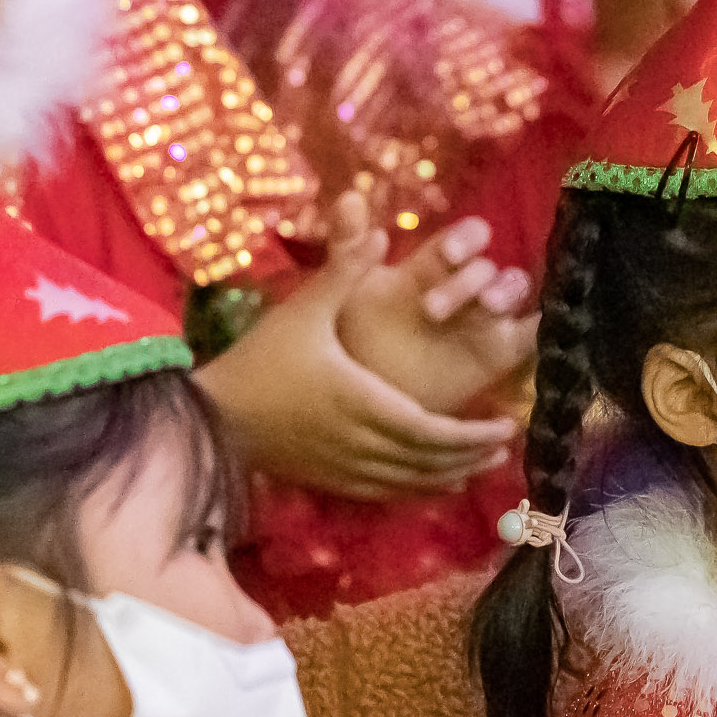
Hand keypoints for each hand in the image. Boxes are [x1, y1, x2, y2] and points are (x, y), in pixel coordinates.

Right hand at [196, 195, 518, 501]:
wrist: (211, 415)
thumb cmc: (260, 360)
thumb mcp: (303, 309)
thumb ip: (343, 269)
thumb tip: (376, 224)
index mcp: (362, 401)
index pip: (433, 431)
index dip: (473, 435)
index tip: (506, 426)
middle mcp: (361, 442)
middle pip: (430, 460)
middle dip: (472, 455)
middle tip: (506, 444)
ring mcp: (346, 468)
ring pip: (412, 480)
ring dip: (452, 474)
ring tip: (484, 464)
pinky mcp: (331, 480)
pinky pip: (386, 492)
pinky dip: (419, 489)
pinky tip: (439, 483)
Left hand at [334, 197, 537, 418]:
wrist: (360, 396)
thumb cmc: (353, 337)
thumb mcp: (345, 287)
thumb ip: (349, 243)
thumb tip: (350, 194)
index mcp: (436, 265)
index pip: (468, 238)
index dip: (466, 239)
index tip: (447, 255)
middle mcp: (466, 287)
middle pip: (489, 268)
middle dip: (472, 280)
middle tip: (436, 307)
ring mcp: (487, 318)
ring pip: (514, 291)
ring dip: (505, 293)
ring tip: (486, 309)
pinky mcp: (502, 351)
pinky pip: (533, 332)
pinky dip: (543, 324)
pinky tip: (537, 324)